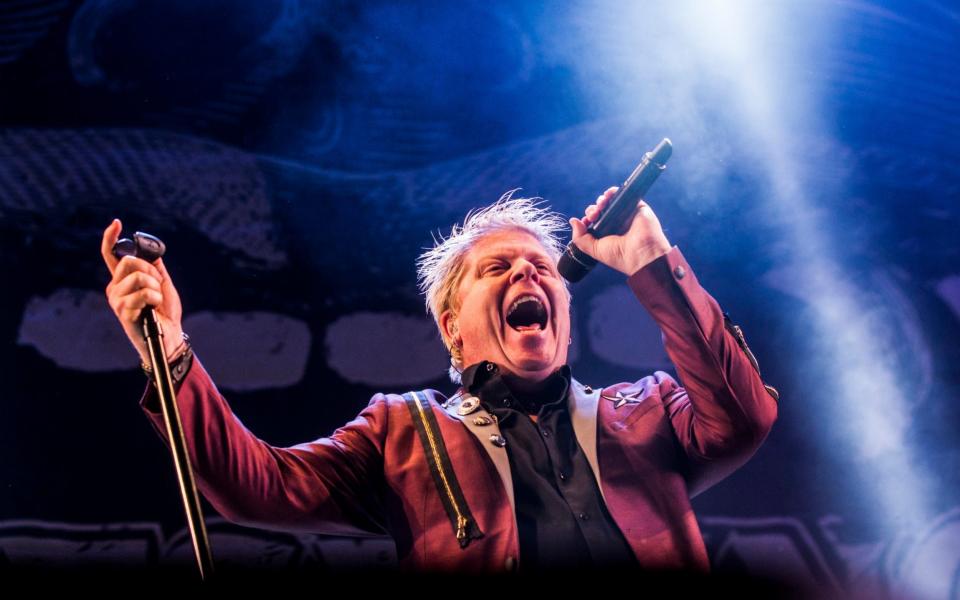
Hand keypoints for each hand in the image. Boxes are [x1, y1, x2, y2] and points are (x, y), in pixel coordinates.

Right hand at [101, 219, 183, 363]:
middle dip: (150, 270)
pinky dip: (155, 298)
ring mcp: (117, 300)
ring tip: (156, 301)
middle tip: (157, 285)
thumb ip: (155, 267)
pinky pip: (143, 294)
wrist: (169, 337)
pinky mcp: (123, 312)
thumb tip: (149, 248)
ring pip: (138, 277)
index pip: (111, 255)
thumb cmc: (165, 312)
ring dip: (155, 287)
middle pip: (129, 262)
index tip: (117, 222)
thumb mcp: (163, 284)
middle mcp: (115, 288)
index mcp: (123, 280)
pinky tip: (153, 309)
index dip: (111, 238)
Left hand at [569, 186, 672, 275]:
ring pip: (610, 202)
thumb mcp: (594, 250)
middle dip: (592, 211)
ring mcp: (627, 215)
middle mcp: (617, 225)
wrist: (642, 254)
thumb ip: (580, 238)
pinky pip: (623, 195)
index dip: (587, 219)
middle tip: (593, 216)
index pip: (594, 222)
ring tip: (599, 207)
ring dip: (600, 201)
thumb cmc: (620, 256)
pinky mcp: (637, 207)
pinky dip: (612, 192)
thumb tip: (573, 221)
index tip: (585, 222)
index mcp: (608, 235)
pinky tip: (607, 196)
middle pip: (600, 211)